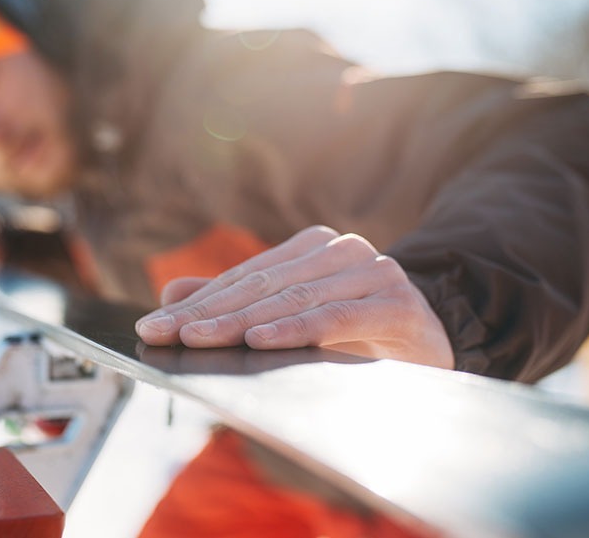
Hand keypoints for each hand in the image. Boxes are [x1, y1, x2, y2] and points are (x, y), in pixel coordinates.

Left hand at [135, 226, 454, 369]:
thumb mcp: (292, 316)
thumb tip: (170, 292)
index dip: (197, 303)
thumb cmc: (357, 332)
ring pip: (292, 299)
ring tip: (198, 339)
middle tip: (164, 334)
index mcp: (312, 247)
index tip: (153, 326)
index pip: (244, 277)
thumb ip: (235, 302)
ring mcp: (371, 270)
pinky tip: (260, 340)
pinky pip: (336, 316)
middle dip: (207, 314)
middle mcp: (340, 250)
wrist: (435, 342)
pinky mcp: (395, 301)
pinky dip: (295, 329)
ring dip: (241, 322)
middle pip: (261, 287)